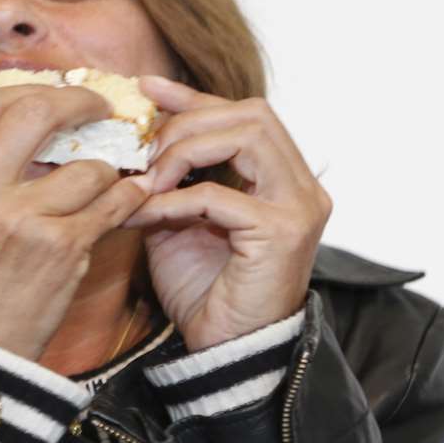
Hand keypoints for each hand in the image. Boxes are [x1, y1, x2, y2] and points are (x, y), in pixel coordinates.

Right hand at [0, 85, 151, 359]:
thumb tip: (15, 118)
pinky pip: (110, 203)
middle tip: (98, 108)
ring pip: (86, 163)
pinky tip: (131, 197)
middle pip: (34, 109)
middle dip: (77, 102)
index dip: (25, 88)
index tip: (51, 95)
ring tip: (107, 179)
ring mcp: (18, 218)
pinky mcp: (59, 247)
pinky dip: (127, 196)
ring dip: (106, 168)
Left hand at [123, 77, 330, 350]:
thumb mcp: (182, 218)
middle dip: (190, 123)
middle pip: (253, 114)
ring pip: (247, 136)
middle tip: (147, 152)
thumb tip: (139, 131)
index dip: (196, 97)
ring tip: (151, 181)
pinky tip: (148, 215)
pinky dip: (176, 200)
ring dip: (187, 150)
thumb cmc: (207, 291)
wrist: (225, 353)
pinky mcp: (282, 233)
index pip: (246, 115)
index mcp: (286, 179)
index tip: (148, 89)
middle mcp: (304, 187)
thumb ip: (173, 176)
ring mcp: (299, 208)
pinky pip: (218, 195)